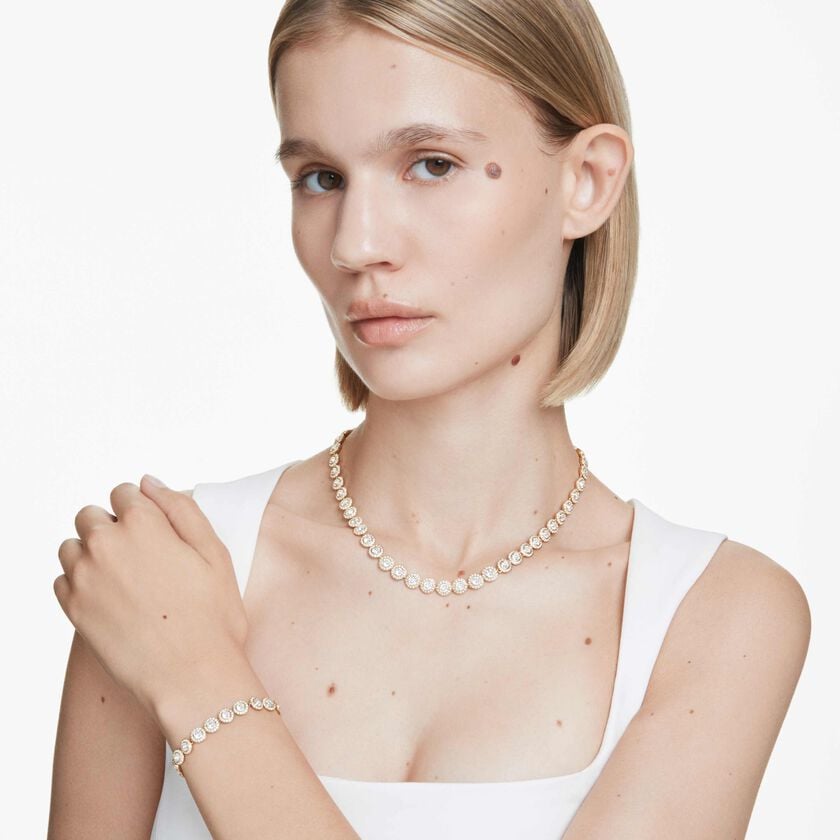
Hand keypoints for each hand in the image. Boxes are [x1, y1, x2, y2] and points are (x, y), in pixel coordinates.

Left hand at [54, 475, 248, 719]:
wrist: (190, 675)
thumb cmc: (213, 616)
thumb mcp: (214, 553)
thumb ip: (182, 509)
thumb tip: (150, 483)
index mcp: (143, 523)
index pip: (125, 492)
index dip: (142, 508)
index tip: (156, 530)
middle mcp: (106, 543)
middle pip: (91, 515)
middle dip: (112, 526)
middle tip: (142, 556)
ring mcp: (84, 577)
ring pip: (72, 546)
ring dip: (91, 552)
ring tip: (123, 578)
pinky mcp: (73, 609)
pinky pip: (62, 580)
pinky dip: (80, 582)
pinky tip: (109, 598)